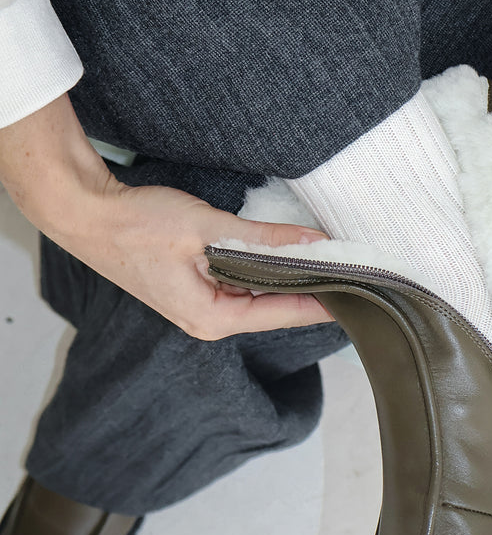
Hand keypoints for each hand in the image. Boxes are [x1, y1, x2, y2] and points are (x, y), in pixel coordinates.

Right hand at [0, 96, 331, 340]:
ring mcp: (200, 306)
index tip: (363, 290)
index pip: (286, 313)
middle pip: (276, 308)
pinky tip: (289, 256)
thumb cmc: (135, 225)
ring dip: (290, 277)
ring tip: (331, 260)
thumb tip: (315, 242)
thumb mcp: (208, 229)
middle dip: (313, 288)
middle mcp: (208, 321)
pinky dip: (266, 269)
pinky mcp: (194, 287)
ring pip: (260, 296)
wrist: (85, 213)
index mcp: (212, 318)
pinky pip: (242, 284)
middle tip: (357, 269)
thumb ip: (264, 239)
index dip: (326, 299)